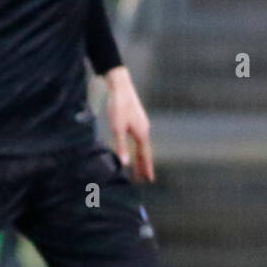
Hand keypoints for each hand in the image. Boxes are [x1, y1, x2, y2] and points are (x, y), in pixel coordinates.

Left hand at [106, 67, 153, 181]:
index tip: (150, 180)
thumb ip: (121, 146)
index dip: (146, 168)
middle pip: (145, 152)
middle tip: (144, 179)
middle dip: (144, 165)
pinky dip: (138, 147)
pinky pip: (139, 138)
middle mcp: (144, 130)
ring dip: (141, 156)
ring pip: (142, 145)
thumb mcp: (117, 127)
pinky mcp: (137, 118)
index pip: (145, 156)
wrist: (120, 86)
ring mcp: (142, 124)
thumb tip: (126, 163)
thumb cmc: (118, 106)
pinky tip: (135, 147)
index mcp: (142, 134)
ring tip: (138, 166)